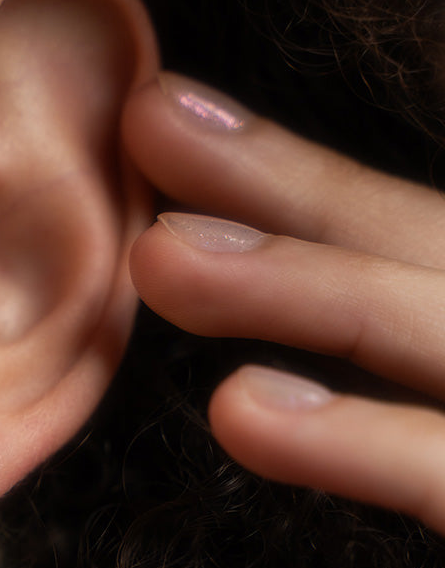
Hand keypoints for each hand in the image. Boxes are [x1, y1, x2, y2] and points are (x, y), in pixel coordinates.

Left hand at [124, 72, 444, 532]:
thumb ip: (417, 352)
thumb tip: (279, 351)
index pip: (424, 238)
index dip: (302, 183)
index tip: (177, 126)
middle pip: (435, 253)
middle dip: (295, 190)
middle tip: (152, 124)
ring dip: (307, 289)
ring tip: (161, 257)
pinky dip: (364, 443)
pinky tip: (246, 409)